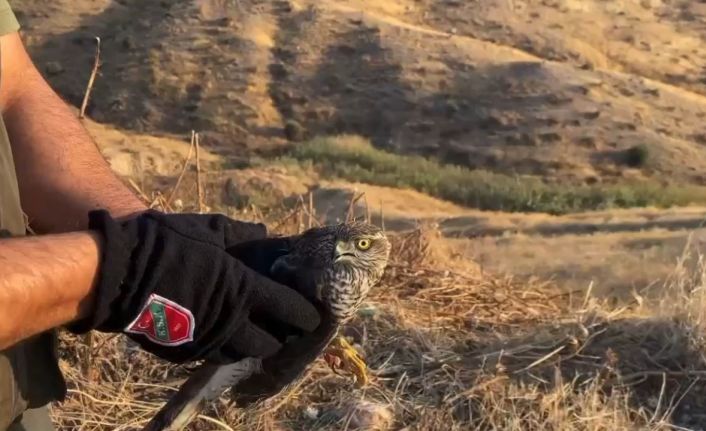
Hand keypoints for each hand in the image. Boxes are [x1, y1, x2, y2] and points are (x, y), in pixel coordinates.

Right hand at [68, 210, 320, 363]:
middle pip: (269, 344)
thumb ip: (243, 235)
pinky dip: (224, 347)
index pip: (288, 310)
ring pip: (241, 355)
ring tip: (254, 333)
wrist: (118, 272)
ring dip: (252, 346)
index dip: (304, 315)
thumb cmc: (167, 244)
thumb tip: (265, 234)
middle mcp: (230, 321)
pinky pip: (213, 354)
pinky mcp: (183, 352)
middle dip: (280, 338)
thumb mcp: (210, 229)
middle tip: (282, 327)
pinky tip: (223, 333)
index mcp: (243, 289)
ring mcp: (206, 340)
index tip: (313, 316)